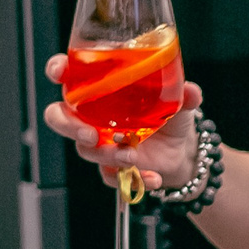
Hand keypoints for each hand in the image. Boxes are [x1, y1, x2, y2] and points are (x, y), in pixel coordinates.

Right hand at [43, 54, 204, 193]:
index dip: (57, 70)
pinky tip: (151, 177)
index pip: (70, 74)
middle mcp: (92, 115)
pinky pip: (109, 175)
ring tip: (133, 156)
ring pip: (84, 149)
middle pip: (58, 116)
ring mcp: (98, 142)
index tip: (59, 72)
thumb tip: (190, 92)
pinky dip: (131, 179)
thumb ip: (185, 93)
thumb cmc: (170, 118)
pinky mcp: (109, 166)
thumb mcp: (180, 101)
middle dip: (67, 125)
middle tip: (90, 134)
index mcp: (101, 90)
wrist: (180, 153)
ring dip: (107, 155)